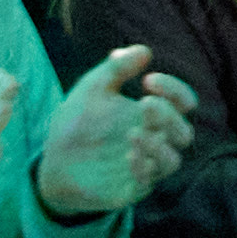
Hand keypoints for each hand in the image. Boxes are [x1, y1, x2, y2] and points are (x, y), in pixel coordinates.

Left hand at [30, 43, 197, 218]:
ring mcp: (144, 165)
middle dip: (168, 117)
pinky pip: (148, 181)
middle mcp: (154, 140)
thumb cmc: (77, 122)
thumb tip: (144, 50)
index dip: (174, 90)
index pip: (182, 102)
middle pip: (183, 132)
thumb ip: (116, 68)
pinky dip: (142, 166)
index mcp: (151, 115)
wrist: (53, 161)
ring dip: (158, 146)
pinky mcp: (131, 187)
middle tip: (144, 103)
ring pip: (173, 160)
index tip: (148, 79)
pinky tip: (127, 154)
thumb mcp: (93, 88)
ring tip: (133, 133)